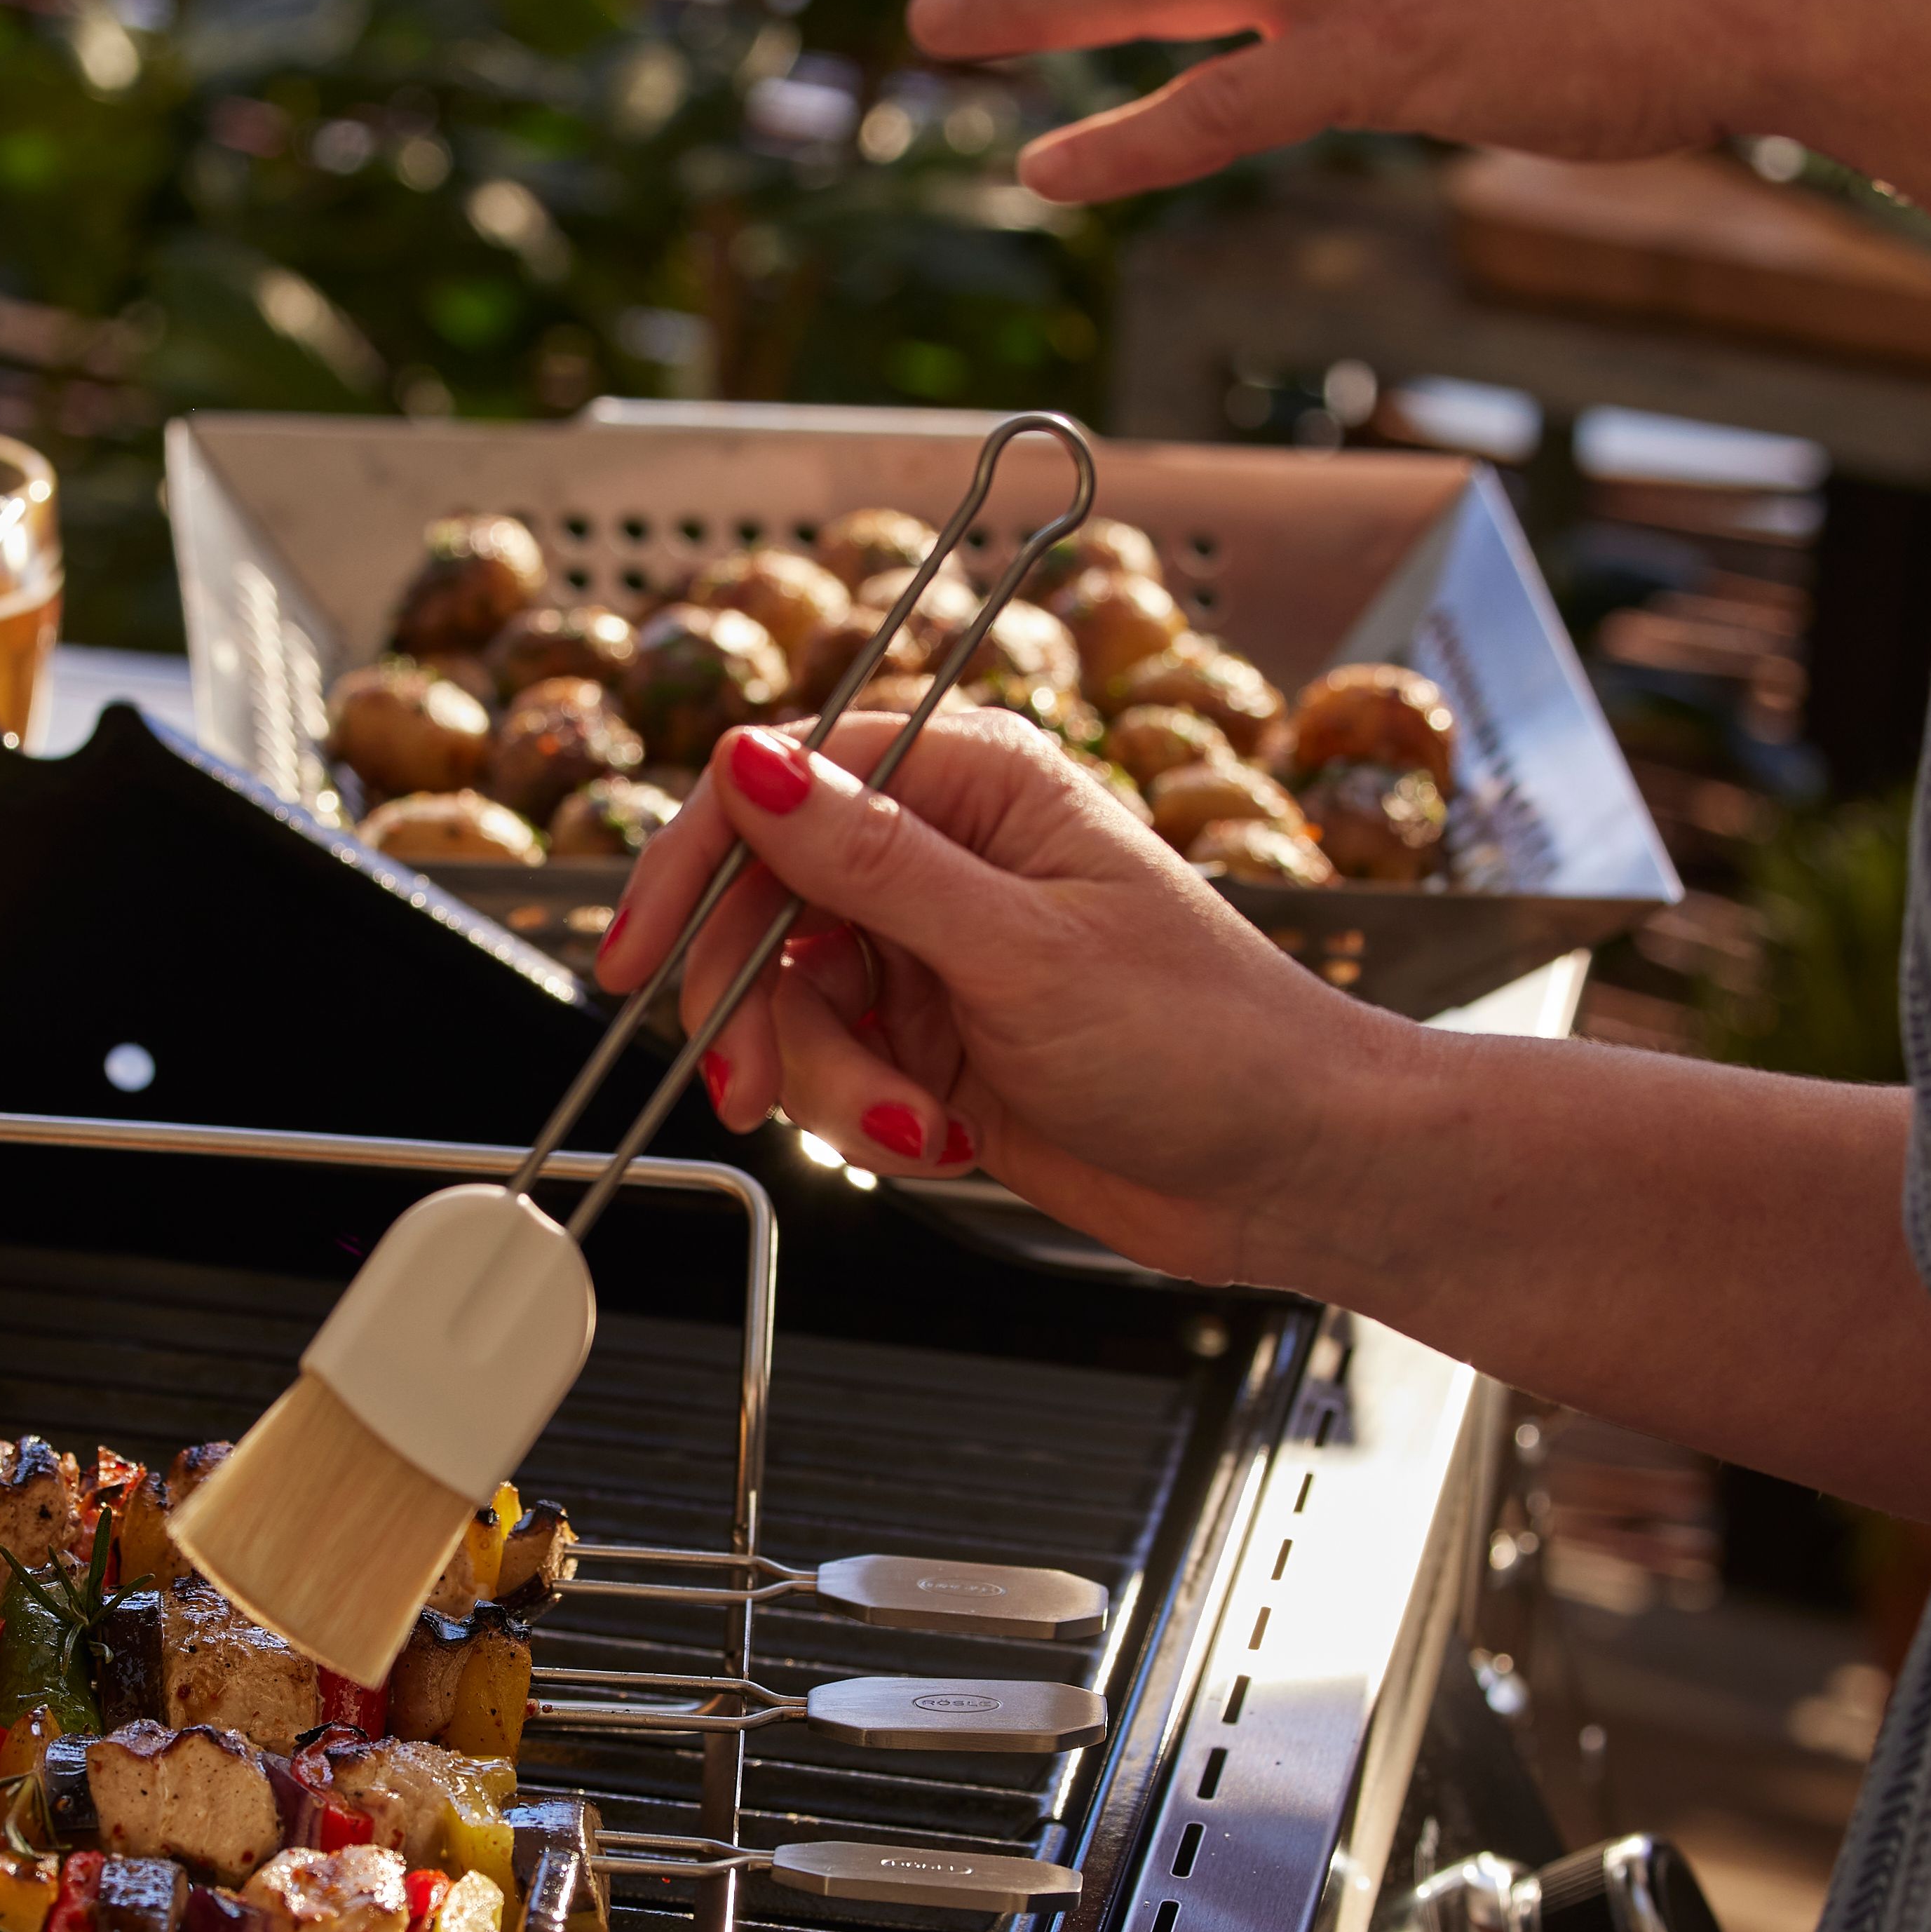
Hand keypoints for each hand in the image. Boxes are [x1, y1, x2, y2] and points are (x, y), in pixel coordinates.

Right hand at [597, 711, 1405, 1272]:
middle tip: (756, 1086)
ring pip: (788, 1004)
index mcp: (974, 785)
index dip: (694, 864)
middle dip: (753, 1009)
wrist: (1292, 1170)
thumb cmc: (1212, 1043)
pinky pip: (833, 1072)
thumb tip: (753, 761)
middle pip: (762, 906)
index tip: (638, 955)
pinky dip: (866, 1119)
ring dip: (828, 1083)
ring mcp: (934, 955)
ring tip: (918, 1126)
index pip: (781, 785)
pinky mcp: (934, 1044)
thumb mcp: (1023, 949)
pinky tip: (947, 1138)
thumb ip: (872, 859)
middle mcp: (944, 858)